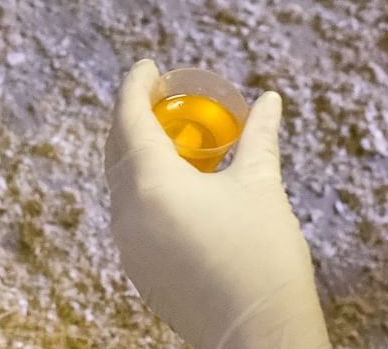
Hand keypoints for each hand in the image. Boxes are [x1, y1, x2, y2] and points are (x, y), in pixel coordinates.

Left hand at [105, 60, 330, 348]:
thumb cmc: (262, 254)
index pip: (129, 119)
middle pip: (117, 149)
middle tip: (160, 95)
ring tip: (170, 137)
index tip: (149, 65)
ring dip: (137, 153)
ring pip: (121, 184)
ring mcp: (129, 246)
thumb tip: (270, 100)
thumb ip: (259, 136)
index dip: (136, 86)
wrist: (258, 333)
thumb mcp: (260, 184)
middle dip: (133, 116)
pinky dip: (144, 188)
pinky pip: (131, 214)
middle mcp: (128, 213)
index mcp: (152, 184)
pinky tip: (175, 185)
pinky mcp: (139, 270)